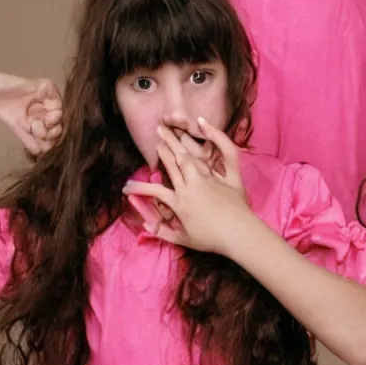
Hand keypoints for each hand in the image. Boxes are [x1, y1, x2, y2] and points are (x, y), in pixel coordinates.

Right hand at [0, 71, 62, 153]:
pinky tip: (36, 116)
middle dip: (51, 132)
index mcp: (43, 110)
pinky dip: (48, 111)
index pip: (56, 126)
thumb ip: (32, 140)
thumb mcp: (19, 129)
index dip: (52, 138)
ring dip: (49, 124)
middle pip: (61, 120)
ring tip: (33, 124)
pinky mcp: (45, 85)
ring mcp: (47, 92)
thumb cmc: (1, 108)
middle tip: (36, 133)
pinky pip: (57, 99)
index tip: (41, 143)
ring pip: (61, 111)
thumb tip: (43, 154)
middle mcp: (48, 101)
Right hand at [123, 117, 248, 253]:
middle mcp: (191, 185)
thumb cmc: (211, 240)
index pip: (154, 191)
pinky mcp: (227, 175)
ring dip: (177, 141)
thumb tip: (145, 226)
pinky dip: (216, 137)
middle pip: (173, 162)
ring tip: (169, 129)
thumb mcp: (184, 240)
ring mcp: (209, 178)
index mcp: (180, 201)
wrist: (239, 235)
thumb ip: (164, 232)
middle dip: (164, 147)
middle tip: (157, 132)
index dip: (139, 187)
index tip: (126, 187)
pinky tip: (203, 124)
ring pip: (190, 156)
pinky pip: (224, 154)